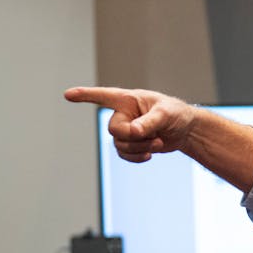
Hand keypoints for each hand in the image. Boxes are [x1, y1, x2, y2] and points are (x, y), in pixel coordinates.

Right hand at [64, 86, 198, 163]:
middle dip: (134, 138)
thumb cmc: (176, 114)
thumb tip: (133, 132)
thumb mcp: (166, 114)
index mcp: (128, 99)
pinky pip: (124, 155)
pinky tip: (149, 154)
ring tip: (158, 142)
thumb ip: (149, 122)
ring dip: (140, 148)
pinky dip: (136, 157)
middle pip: (114, 130)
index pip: (102, 96)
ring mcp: (125, 130)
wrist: (184, 130)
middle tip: (155, 136)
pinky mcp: (130, 144)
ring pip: (119, 145)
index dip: (85, 95)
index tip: (67, 95)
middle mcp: (123, 113)